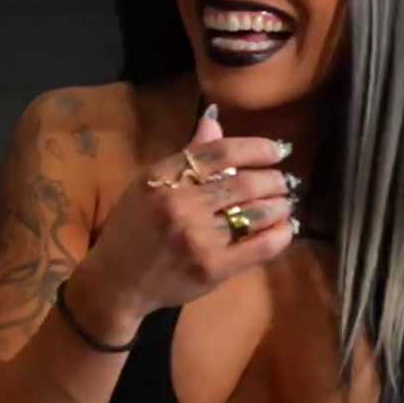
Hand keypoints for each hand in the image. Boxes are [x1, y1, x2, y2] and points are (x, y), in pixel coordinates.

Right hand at [75, 109, 296, 330]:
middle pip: (244, 182)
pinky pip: (259, 246)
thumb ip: (186, 157)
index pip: (219, 153)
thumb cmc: (133, 228)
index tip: (277, 150)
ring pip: (255, 212)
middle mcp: (179, 204)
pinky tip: (286, 229)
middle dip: (274, 180)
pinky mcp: (212, 267)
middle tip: (284, 182)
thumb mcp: (149, 184)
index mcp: (161, 178)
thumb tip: (215, 121)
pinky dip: (280, 235)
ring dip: (280, 205)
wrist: (117, 280)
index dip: (256, 148)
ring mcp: (196, 237)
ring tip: (285, 204)